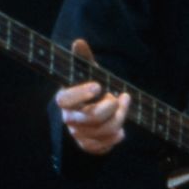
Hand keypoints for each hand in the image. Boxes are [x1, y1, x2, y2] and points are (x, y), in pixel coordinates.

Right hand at [54, 39, 129, 154]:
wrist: (91, 109)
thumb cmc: (90, 87)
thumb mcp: (89, 71)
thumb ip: (83, 58)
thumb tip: (78, 42)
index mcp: (64, 99)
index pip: (65, 99)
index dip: (81, 93)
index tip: (99, 86)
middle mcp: (68, 118)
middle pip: (91, 117)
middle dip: (112, 107)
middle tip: (118, 97)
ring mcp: (77, 133)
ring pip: (102, 131)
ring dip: (120, 119)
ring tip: (124, 106)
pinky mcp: (87, 145)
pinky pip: (103, 147)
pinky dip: (115, 138)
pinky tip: (120, 131)